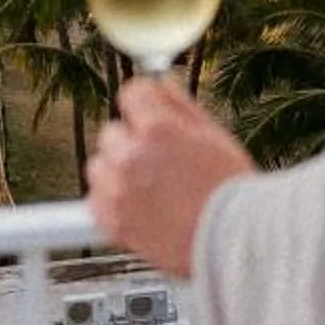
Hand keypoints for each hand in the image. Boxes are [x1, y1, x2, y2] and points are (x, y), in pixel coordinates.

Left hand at [86, 78, 254, 276]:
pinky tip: (138, 203)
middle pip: (111, 132)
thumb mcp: (214, 134)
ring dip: (116, 169)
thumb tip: (160, 84)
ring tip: (147, 184)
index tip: (150, 113)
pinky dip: (110, 199)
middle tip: (158, 158)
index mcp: (159, 128)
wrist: (229, 240)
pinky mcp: (111, 221)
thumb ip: (180, 105)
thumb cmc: (229, 187)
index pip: (132, 93)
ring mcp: (118, 190)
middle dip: (131, 140)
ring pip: (98, 165)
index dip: (145, 102)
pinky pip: (95, 199)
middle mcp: (131, 156)